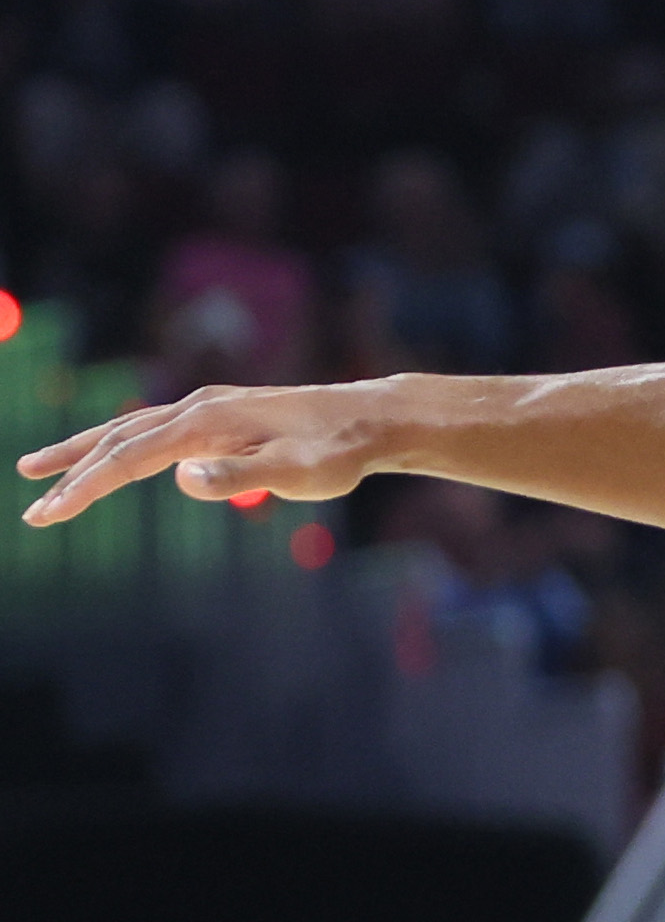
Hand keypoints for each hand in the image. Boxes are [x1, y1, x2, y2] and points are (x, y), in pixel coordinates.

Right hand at [17, 383, 403, 525]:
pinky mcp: (223, 413)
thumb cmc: (339, 452)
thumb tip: (184, 476)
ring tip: (41, 470)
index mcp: (207, 422)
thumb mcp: (299, 473)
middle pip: (118, 438)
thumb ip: (242, 476)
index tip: (50, 513)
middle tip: (33, 506)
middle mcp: (200, 407)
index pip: (130, 457)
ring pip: (132, 427)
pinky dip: (121, 442)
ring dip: (86, 451)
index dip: (86, 487)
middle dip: (72, 471)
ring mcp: (210, 407)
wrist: (373, 419)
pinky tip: (114, 456)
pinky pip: (156, 427)